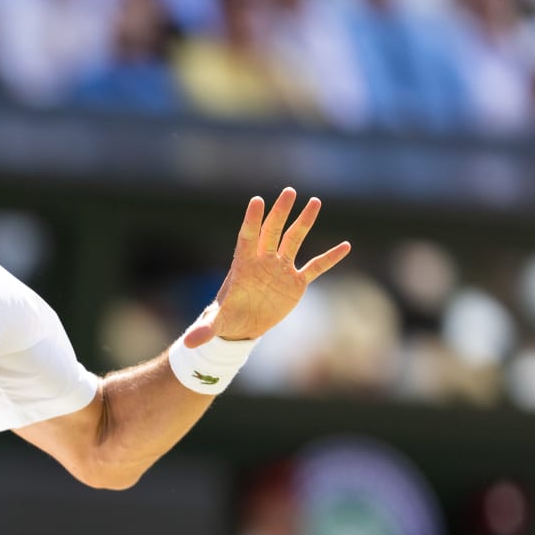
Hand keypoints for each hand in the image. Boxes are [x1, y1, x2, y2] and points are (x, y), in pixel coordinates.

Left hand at [184, 187, 351, 346]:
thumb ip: (205, 329)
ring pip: (294, 240)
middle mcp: (263, 262)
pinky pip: (315, 266)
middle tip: (288, 192)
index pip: (246, 238)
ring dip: (304, 222)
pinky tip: (345, 246)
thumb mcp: (216, 324)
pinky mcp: (295, 282)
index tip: (257, 201)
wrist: (243, 325)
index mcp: (243, 266)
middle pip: (272, 231)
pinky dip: (329, 258)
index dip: (252, 221)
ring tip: (314, 201)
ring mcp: (281, 269)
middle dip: (280, 212)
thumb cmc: (227, 318)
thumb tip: (188, 343)